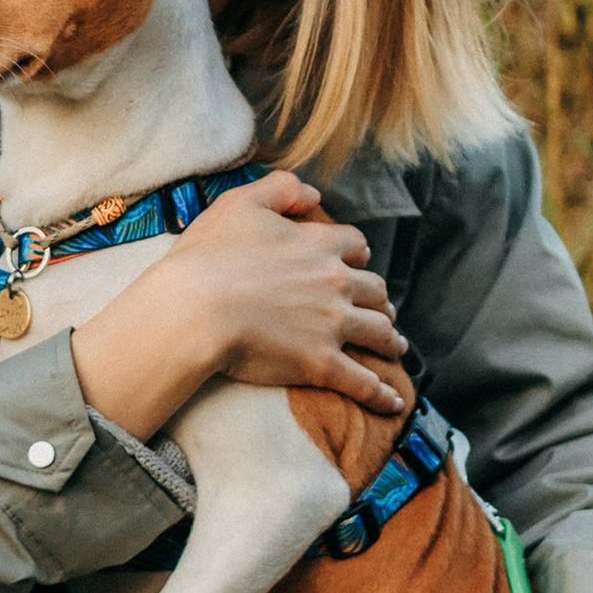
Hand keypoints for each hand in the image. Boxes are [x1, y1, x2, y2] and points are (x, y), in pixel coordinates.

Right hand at [71, 170, 407, 440]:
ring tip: (397, 347)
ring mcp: (332, 325)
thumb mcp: (240, 203)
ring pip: (379, 332)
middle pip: (375, 290)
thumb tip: (313, 192)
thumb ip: (280, 189)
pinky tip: (394, 403)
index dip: (357, 254)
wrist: (195, 308)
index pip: (354, 245)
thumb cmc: (209, 256)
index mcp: (318, 244)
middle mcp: (335, 283)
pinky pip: (364, 382)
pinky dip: (383, 394)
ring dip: (391, 339)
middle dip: (380, 300)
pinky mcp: (322, 364)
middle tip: (381, 309)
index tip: (357, 263)